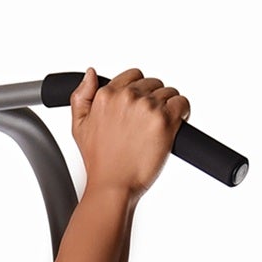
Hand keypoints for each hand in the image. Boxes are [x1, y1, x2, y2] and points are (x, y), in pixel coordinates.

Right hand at [70, 70, 189, 198]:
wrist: (113, 187)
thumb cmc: (99, 163)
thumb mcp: (79, 127)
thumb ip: (81, 97)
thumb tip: (91, 74)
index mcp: (107, 95)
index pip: (133, 76)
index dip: (138, 92)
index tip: (139, 109)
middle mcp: (127, 97)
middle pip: (153, 84)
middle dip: (153, 100)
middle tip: (147, 124)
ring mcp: (146, 107)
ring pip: (169, 93)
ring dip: (168, 107)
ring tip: (158, 128)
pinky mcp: (164, 120)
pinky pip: (182, 103)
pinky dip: (182, 112)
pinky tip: (175, 124)